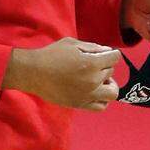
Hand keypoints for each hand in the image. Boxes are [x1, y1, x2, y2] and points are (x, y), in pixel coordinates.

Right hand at [3, 38, 120, 109]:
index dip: (111, 54)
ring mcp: (88, 95)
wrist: (34, 73)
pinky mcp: (81, 104)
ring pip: (112, 92)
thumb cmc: (52, 55)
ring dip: (108, 84)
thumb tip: (107, 52)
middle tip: (94, 65)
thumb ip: (92, 47)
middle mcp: (93, 80)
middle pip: (111, 72)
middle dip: (105, 66)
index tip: (104, 54)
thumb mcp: (72, 44)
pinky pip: (101, 106)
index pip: (115, 58)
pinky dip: (102, 99)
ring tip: (99, 80)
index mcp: (92, 63)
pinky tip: (95, 92)